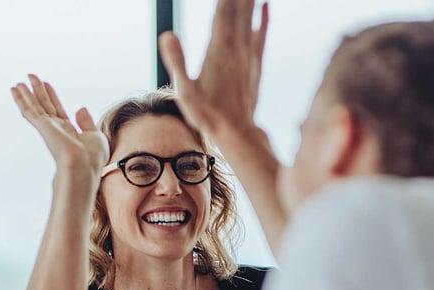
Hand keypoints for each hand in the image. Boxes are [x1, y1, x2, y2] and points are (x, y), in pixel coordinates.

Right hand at [11, 74, 108, 177]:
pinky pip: (29, 110)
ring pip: (34, 107)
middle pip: (44, 105)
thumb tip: (80, 109)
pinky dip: (21, 99)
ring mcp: (48, 128)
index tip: (47, 85)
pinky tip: (15, 90)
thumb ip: (87, 122)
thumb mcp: (95, 136)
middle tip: (31, 77)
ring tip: (19, 82)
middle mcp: (56, 129)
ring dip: (26, 94)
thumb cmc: (92, 158)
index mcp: (69, 132)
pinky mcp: (42, 127)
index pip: (58, 110)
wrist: (83, 167)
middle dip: (38, 91)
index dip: (52, 97)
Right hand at [159, 0, 267, 138]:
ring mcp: (248, 55)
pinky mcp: (255, 64)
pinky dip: (264, 17)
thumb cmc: (207, 115)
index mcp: (218, 50)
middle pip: (238, 7)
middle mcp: (236, 47)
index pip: (222, 9)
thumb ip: (176, 62)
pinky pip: (261, 34)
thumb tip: (167, 34)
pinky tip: (266, 5)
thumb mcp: (184, 91)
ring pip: (251, 16)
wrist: (236, 133)